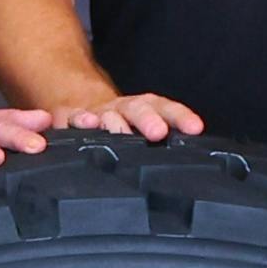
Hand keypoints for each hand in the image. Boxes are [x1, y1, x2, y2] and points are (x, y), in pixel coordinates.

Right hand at [55, 92, 202, 141]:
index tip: (195, 128)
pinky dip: (81, 119)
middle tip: (158, 132)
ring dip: (116, 122)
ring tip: (120, 130)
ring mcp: (98, 114)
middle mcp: (123, 109)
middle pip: (139, 109)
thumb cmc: (120, 126)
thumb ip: (162, 144)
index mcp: (144, 110)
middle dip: (148, 120)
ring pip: (109, 114)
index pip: (166, 109)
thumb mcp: (142, 132)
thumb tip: (191, 163)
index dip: (181, 117)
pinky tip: (86, 124)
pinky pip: (75, 117)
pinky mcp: (72, 118)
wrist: (81, 104)